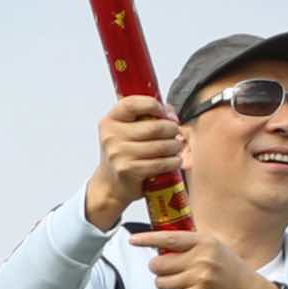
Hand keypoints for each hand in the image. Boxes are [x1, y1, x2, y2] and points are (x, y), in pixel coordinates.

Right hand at [85, 93, 183, 227]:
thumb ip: (144, 117)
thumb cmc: (123, 154)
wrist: (110, 184)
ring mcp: (118, 154)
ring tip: (177, 147)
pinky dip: (173, 162)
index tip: (167, 114)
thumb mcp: (126, 131)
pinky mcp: (129, 170)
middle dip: (172, 130)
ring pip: (161, 146)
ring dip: (175, 146)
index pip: (132, 104)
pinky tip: (175, 161)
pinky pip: (160, 163)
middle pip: (154, 127)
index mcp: (110, 121)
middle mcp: (111, 136)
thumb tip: (170, 112)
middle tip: (177, 133)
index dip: (154, 105)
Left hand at [125, 223, 278, 288]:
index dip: (148, 239)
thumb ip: (189, 245)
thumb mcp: (214, 247)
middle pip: (159, 263)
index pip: (169, 238)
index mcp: (204, 242)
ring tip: (180, 281)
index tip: (134, 239)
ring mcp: (198, 278)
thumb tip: (160, 244)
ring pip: (161, 281)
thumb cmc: (230, 269)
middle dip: (159, 268)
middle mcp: (201, 259)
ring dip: (165, 283)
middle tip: (168, 268)